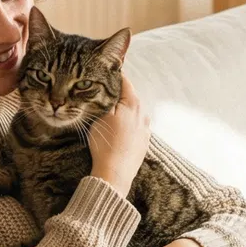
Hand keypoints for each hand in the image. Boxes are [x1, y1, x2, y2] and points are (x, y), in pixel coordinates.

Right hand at [87, 76, 149, 196]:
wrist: (115, 173)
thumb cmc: (105, 144)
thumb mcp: (100, 117)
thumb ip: (107, 100)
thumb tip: (109, 87)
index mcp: (133, 104)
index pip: (125, 82)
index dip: (114, 76)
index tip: (106, 72)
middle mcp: (143, 115)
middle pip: (130, 98)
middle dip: (119, 95)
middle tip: (104, 93)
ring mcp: (145, 130)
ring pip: (134, 114)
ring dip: (124, 111)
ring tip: (110, 114)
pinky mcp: (144, 144)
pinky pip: (136, 128)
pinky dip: (128, 126)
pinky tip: (119, 131)